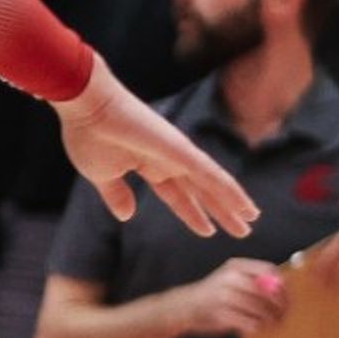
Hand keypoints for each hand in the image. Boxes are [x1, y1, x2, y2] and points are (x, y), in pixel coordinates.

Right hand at [57, 61, 254, 239]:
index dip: (192, 212)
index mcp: (147, 165)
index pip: (176, 194)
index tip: (208, 230)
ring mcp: (177, 154)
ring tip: (252, 219)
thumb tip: (127, 216)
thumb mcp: (100, 174)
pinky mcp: (181, 150)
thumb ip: (116, 195)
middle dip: (221, 211)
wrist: (86, 107)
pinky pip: (211, 174)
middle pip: (201, 191)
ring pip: (213, 184)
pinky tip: (243, 205)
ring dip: (234, 203)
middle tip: (243, 230)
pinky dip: (229, 190)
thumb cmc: (89, 135)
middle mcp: (168, 160)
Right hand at [174, 257, 291, 337]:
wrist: (183, 307)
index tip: (286, 297)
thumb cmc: (215, 294)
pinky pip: (250, 322)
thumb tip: (285, 288)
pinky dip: (257, 326)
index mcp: (235, 266)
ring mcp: (223, 296)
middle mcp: (229, 278)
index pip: (269, 270)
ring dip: (270, 318)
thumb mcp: (231, 278)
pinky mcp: (221, 315)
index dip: (282, 284)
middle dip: (280, 305)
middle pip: (267, 291)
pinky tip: (257, 327)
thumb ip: (255, 279)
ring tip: (273, 323)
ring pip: (260, 308)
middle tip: (284, 314)